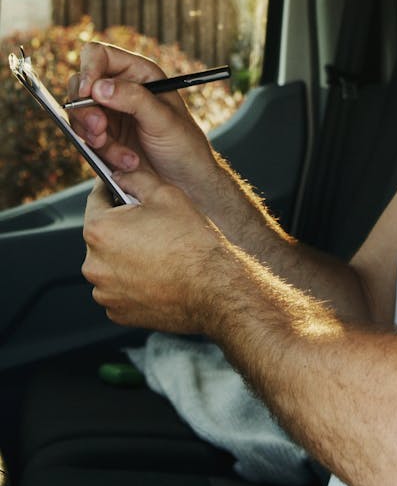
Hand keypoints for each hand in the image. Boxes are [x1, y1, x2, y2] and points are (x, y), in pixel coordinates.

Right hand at [68, 42, 217, 200]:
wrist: (186, 182)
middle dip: (86, 110)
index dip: (88, 69)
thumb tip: (99, 87)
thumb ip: (133, 99)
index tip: (87, 92)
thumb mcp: (164, 119)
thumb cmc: (184, 144)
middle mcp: (120, 90)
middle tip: (100, 129)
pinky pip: (86, 140)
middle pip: (80, 86)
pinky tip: (127, 163)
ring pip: (79, 117)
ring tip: (124, 156)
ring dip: (94, 137)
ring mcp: (109, 114)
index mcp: (138, 74)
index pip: (99, 56)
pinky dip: (102, 153)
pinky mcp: (103, 138)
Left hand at [81, 171, 221, 330]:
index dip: (112, 190)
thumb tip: (120, 173)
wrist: (212, 287)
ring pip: (110, 263)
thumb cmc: (191, 241)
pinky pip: (118, 289)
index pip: (96, 199)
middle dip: (122, 226)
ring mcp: (105, 292)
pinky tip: (156, 274)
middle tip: (151, 225)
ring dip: (125, 256)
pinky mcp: (118, 312)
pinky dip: (132, 281)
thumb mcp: (165, 194)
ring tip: (157, 252)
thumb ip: (135, 178)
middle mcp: (94, 264)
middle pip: (103, 234)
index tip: (123, 190)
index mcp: (100, 230)